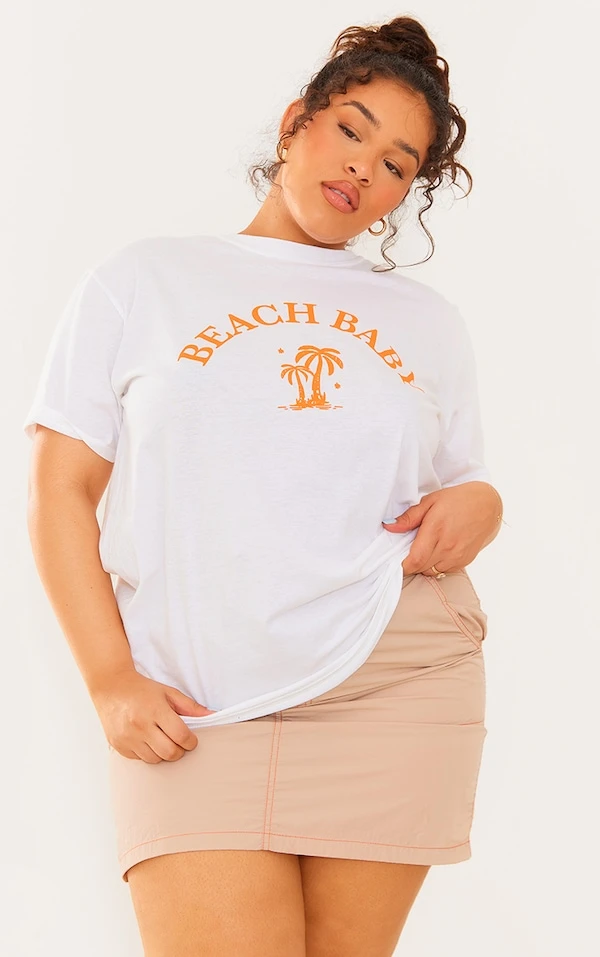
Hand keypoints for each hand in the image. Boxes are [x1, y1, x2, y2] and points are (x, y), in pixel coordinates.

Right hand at [90, 667, 215, 762]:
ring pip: (155, 759)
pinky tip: (147, 740)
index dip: (191, 741)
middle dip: (179, 751)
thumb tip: (213, 716)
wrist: (111, 687)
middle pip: (169, 752)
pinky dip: (148, 753)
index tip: (192, 739)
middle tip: (179, 742)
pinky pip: (140, 760)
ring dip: (163, 753)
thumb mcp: (169, 692)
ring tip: (162, 739)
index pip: (180, 735)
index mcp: (155, 710)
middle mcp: (140, 725)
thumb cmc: (142, 689)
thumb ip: (191, 707)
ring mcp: (127, 737)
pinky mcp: (119, 746)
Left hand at [382, 481, 502, 575]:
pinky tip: (438, 550)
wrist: (487, 505)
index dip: (402, 565)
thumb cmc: (457, 500)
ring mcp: (458, 555)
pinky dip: (437, 565)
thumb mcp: (430, 501)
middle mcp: (448, 546)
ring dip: (424, 565)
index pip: (414, 560)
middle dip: (411, 563)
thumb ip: (409, 517)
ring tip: (425, 549)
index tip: (396, 560)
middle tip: (409, 550)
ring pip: (432, 572)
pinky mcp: (465, 561)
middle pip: (421, 568)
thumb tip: (389, 527)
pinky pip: (444, 571)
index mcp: (436, 530)